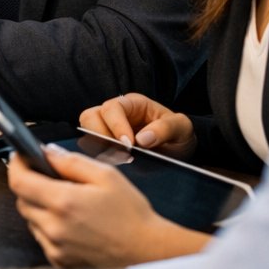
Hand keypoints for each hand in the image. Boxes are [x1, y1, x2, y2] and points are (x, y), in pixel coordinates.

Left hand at [8, 146, 208, 268]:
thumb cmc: (132, 215)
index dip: (16, 165)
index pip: (18, 181)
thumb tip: (45, 153)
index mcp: (63, 203)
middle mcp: (54, 228)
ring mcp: (55, 248)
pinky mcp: (60, 262)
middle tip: (49, 177)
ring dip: (40, 207)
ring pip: (31, 220)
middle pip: (22, 200)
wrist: (149, 252)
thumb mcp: (106, 176)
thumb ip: (70, 162)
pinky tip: (72, 223)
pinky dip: (49, 227)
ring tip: (67, 203)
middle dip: (30, 185)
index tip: (21, 157)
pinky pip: (42, 238)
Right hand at [80, 94, 196, 158]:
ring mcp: (106, 129)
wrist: (178, 152)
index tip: (129, 145)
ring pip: (86, 132)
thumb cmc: (179, 136)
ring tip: (118, 160)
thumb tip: (142, 139)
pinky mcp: (103, 145)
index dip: (116, 126)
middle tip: (120, 155)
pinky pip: (89, 147)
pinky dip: (97, 156)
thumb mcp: (182, 128)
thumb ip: (166, 128)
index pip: (112, 108)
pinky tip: (115, 164)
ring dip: (97, 147)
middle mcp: (114, 114)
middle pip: (90, 117)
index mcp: (132, 104)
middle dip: (101, 137)